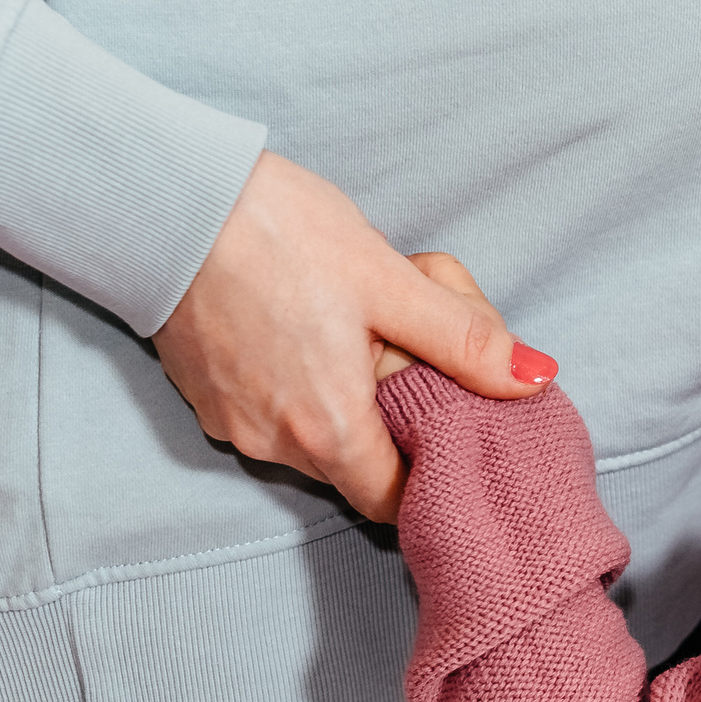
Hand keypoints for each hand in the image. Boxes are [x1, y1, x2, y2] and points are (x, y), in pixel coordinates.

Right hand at [154, 153, 554, 522]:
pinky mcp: (206, 395)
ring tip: (363, 333)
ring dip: (347, 404)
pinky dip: (302, 388)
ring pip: (313, 438)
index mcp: (326, 427)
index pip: (393, 502)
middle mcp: (273, 443)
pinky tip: (313, 330)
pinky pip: (272, 412)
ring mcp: (232, 422)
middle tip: (418, 363)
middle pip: (355, 470)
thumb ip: (466, 340)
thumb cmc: (277, 233)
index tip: (459, 445)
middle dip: (395, 430)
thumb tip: (535, 380)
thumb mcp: (389, 280)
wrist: (165, 200)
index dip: (433, 482)